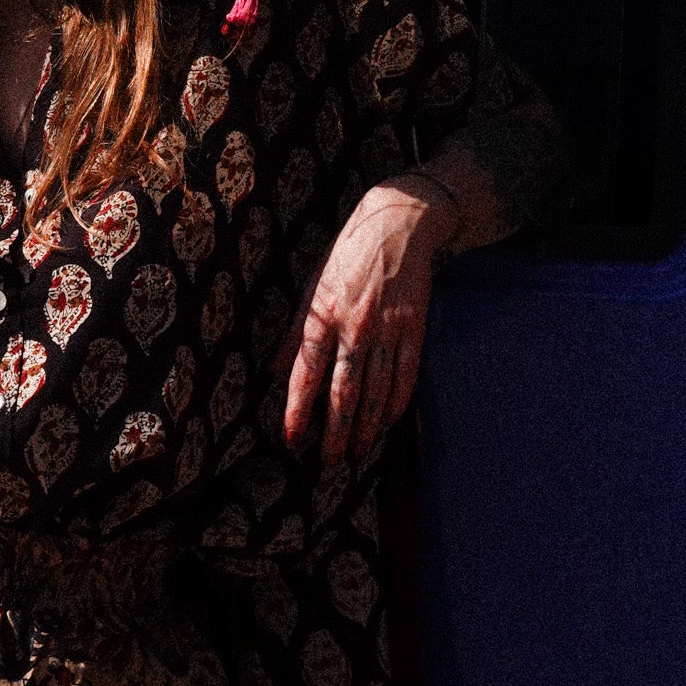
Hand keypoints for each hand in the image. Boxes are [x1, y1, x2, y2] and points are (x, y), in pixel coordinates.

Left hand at [278, 176, 458, 464]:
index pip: (306, 372)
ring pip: (376, 389)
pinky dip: (397, 402)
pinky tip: (388, 423)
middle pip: (343, 390)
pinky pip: (406, 374)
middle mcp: (354, 326)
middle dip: (335, 431)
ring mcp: (387, 328)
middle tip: (328, 462)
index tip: (292, 439)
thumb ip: (294, 333)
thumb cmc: (346, 256)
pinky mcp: (414, 327)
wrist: (397, 224)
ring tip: (356, 452)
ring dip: (366, 425)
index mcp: (322, 315)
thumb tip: (271, 371)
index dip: (298, 409)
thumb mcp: (312, 288)